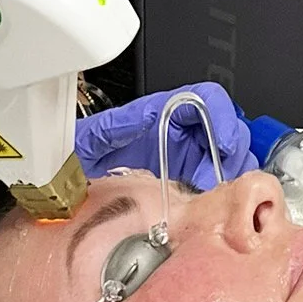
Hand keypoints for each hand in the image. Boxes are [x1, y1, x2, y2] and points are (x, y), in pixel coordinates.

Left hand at [74, 82, 256, 189]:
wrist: (71, 183)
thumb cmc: (82, 156)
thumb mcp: (93, 138)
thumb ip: (119, 124)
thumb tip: (147, 115)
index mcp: (158, 111)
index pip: (206, 99)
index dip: (222, 116)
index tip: (224, 143)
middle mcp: (178, 129)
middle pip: (227, 127)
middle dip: (230, 153)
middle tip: (213, 179)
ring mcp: (187, 154)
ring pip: (231, 155)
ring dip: (231, 173)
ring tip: (208, 193)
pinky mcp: (189, 178)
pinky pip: (220, 179)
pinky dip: (224, 190)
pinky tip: (207, 202)